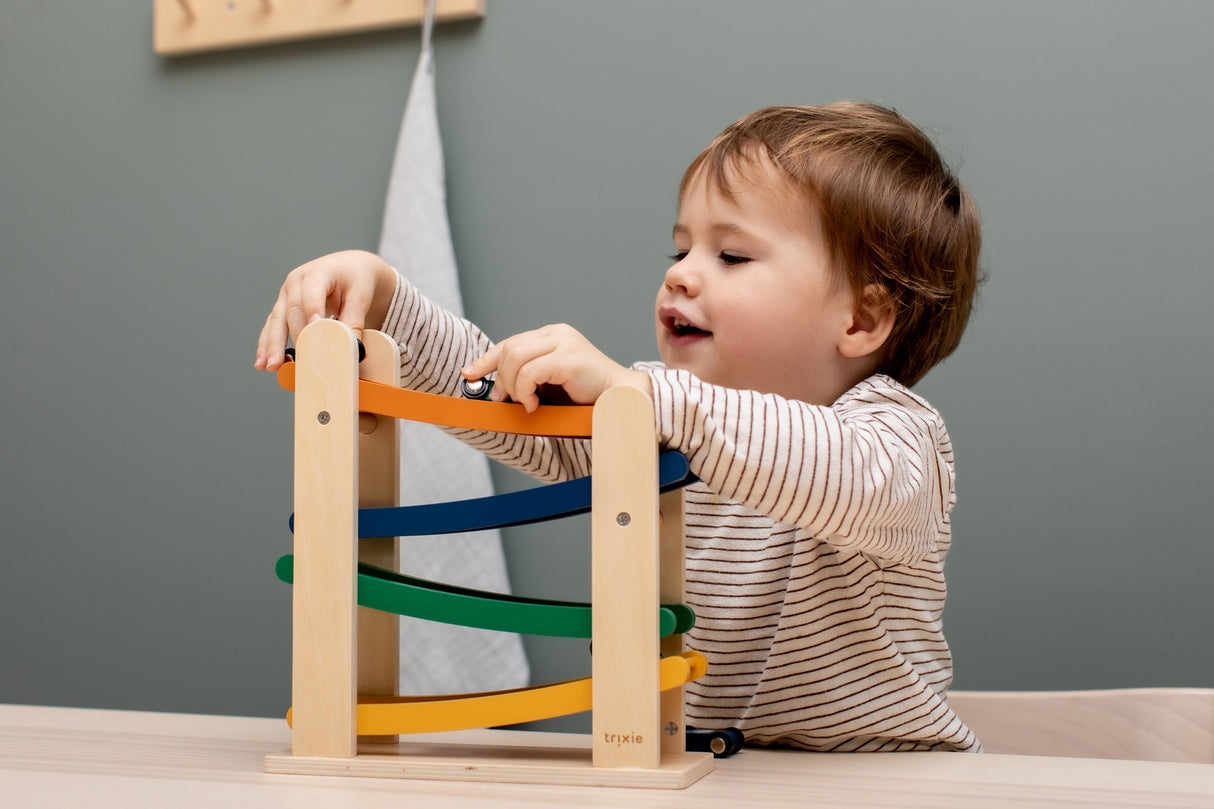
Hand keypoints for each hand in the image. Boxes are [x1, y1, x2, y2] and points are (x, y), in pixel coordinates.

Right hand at [254, 250, 396, 370]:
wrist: (349, 268)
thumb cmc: (355, 278)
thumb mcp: (361, 296)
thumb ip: (355, 321)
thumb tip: (352, 349)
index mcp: (317, 273)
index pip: (312, 292)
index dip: (312, 311)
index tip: (314, 332)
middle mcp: (295, 283)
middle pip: (289, 311)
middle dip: (288, 337)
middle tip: (288, 360)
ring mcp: (286, 296)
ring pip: (276, 321)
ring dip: (271, 345)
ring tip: (270, 366)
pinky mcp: (284, 308)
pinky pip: (273, 326)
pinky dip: (268, 345)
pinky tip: (262, 362)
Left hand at [463, 324, 650, 412]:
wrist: (621, 399)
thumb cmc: (587, 396)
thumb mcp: (549, 384)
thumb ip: (528, 378)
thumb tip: (496, 390)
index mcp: (552, 335)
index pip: (510, 342)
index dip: (486, 359)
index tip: (469, 374)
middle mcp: (557, 333)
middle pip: (509, 349)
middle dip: (500, 377)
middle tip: (504, 400)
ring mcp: (564, 342)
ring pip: (516, 358)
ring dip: (513, 386)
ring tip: (525, 403)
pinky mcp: (569, 357)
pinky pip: (530, 372)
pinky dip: (525, 391)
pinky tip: (534, 405)